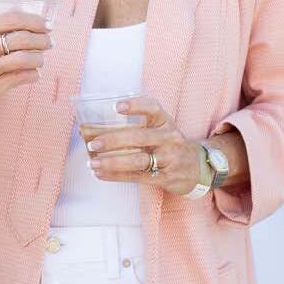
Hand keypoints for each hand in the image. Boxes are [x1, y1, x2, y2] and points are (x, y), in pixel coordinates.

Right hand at [0, 11, 51, 118]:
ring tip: (41, 58)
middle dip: (42, 39)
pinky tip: (33, 74)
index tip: (45, 24)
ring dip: (39, 57)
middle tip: (48, 42)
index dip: (34, 21)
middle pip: (22, 38)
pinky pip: (20, 78)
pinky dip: (32, 74)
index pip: (12, 20)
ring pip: (25, 58)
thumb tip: (19, 30)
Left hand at [83, 95, 202, 195]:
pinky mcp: (165, 177)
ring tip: (92, 163)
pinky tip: (100, 174)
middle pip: (139, 137)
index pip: (153, 108)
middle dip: (113, 140)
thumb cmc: (166, 144)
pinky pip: (137, 177)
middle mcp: (169, 137)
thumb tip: (86, 130)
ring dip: (112, 162)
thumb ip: (130, 126)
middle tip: (91, 143)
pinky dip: (116, 176)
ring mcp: (169, 158)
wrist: (196, 167)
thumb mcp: (157, 129)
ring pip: (138, 160)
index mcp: (165, 121)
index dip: (135, 105)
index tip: (117, 106)